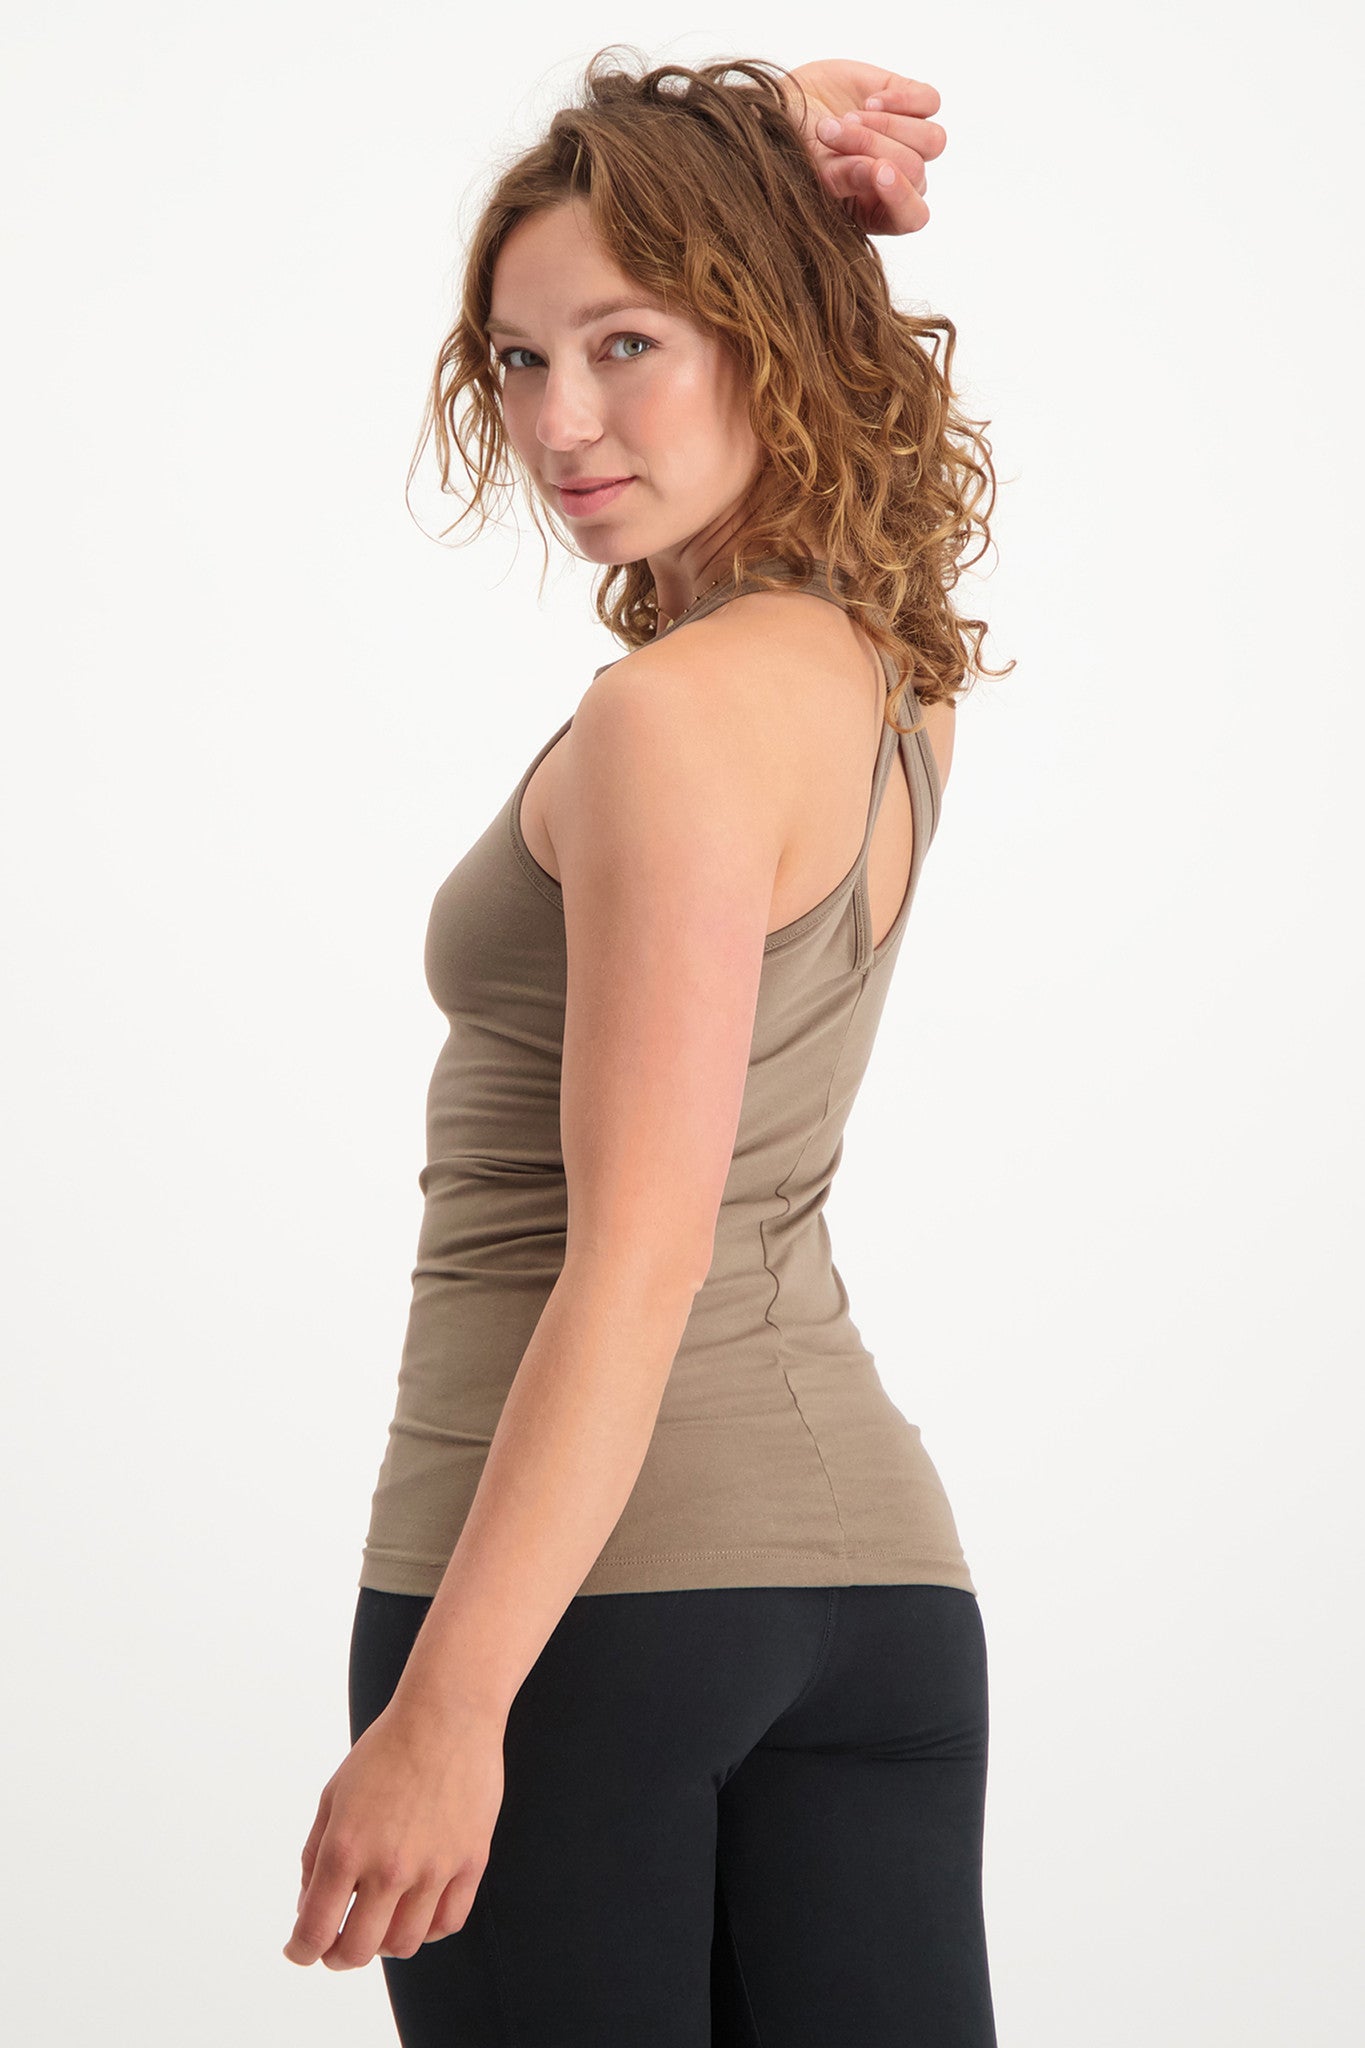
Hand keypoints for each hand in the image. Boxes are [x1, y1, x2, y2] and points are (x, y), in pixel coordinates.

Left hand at [282, 1693, 505, 1968]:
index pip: (315, 1931)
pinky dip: (427, 1929)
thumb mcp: (333, 1796)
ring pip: (404, 1944)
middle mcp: (388, 1866)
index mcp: (346, 1848)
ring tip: (380, 1924)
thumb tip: (310, 1907)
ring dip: (384, 1944)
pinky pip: (448, 1922)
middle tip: (336, 1945)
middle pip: (358, 1952)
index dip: (301, 1951)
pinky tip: (416, 1912)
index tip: (300, 1950)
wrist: (446, 1714)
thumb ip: (315, 1856)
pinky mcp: (470, 1861)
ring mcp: (434, 1867)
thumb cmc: (385, 1750)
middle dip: (338, 1956)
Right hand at [783, 60, 946, 234]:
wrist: (786, 106)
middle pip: (915, 168)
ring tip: (846, 118)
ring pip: (932, 140)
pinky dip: (900, 99)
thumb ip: (843, 179)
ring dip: (885, 125)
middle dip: (870, 147)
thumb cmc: (796, 150)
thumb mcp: (813, 173)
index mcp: (881, 211)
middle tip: (827, 132)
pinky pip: (930, 102)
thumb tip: (872, 171)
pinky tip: (868, 100)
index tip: (878, 170)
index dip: (901, 195)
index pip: (913, 215)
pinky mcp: (911, 102)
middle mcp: (901, 180)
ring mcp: (910, 142)